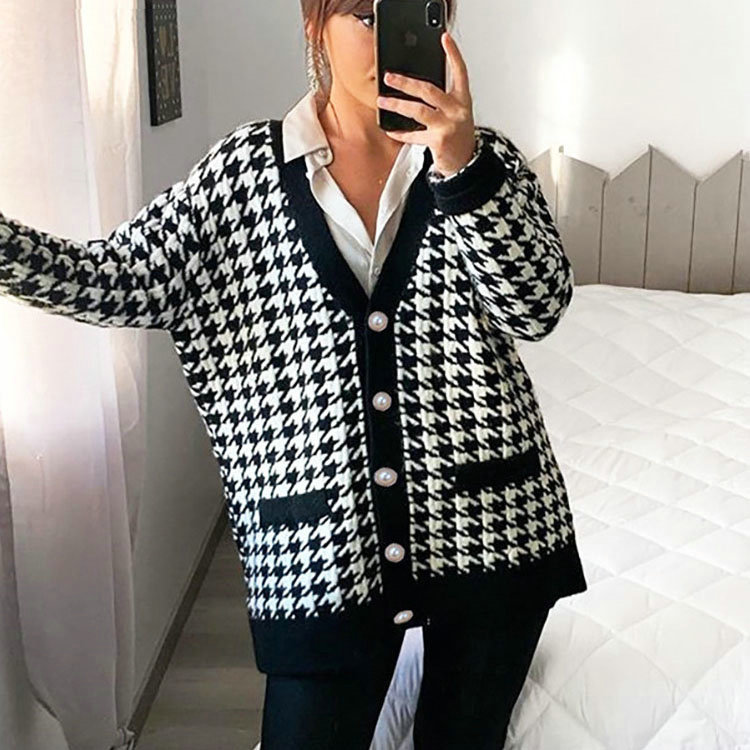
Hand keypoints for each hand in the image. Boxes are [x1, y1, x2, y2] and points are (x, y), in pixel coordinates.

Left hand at [376, 31, 475, 176]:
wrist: (465, 162)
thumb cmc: (458, 134)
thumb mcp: (456, 112)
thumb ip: (443, 98)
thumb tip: (415, 85)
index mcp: (463, 99)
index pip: (460, 71)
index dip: (453, 53)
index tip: (444, 38)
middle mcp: (457, 111)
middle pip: (429, 90)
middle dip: (406, 83)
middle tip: (389, 77)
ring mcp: (448, 126)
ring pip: (419, 111)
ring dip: (397, 105)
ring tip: (382, 101)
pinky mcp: (439, 142)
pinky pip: (414, 135)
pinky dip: (401, 133)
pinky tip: (391, 130)